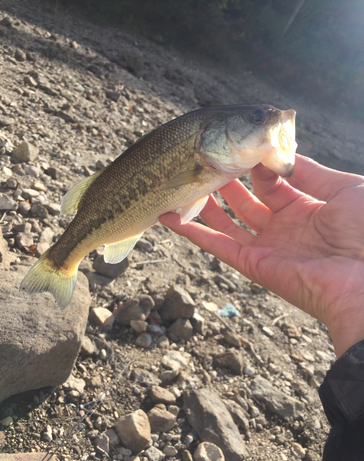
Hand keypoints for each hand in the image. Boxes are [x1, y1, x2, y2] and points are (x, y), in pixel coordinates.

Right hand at [159, 155, 363, 356]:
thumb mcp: (342, 188)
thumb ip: (307, 171)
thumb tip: (278, 153)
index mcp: (306, 208)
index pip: (270, 182)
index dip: (253, 165)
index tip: (236, 145)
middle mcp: (283, 227)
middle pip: (245, 202)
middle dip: (225, 182)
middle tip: (204, 161)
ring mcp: (266, 247)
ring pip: (226, 222)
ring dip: (205, 204)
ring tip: (184, 182)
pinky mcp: (252, 265)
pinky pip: (216, 245)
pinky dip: (191, 232)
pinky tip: (169, 216)